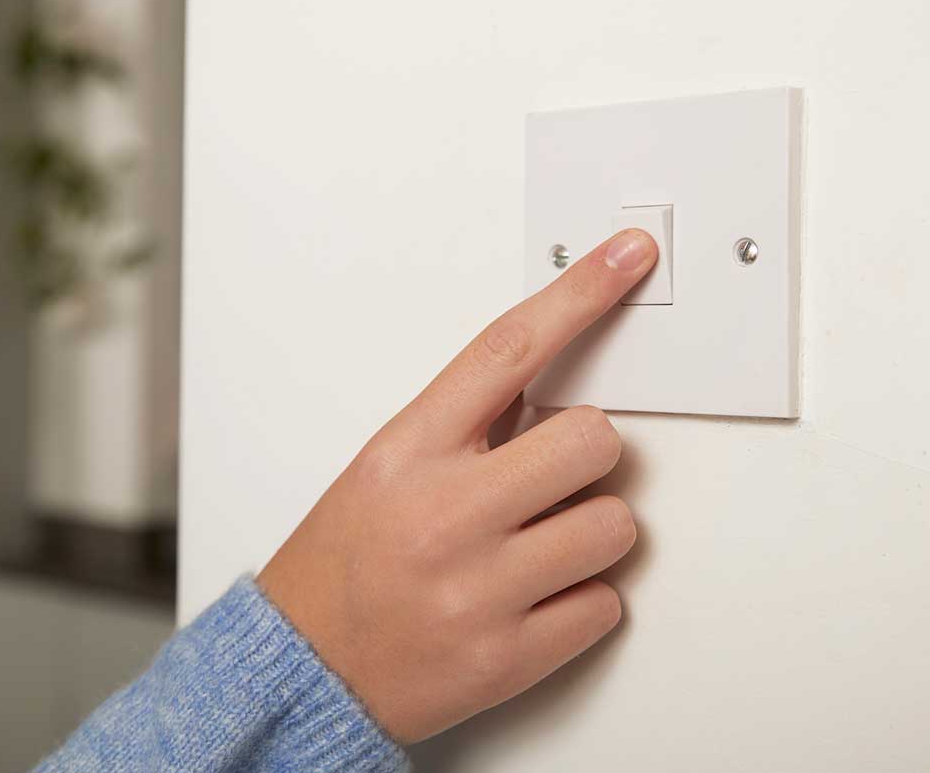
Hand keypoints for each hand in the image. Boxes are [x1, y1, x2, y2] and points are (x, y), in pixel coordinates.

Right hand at [257, 229, 658, 743]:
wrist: (301, 671)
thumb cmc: (343, 563)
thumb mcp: (386, 467)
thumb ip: (466, 425)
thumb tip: (557, 381)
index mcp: (410, 451)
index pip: (508, 348)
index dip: (580, 293)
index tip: (628, 258)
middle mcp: (446, 513)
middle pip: (594, 438)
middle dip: (591, 455)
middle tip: (554, 478)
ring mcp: (479, 588)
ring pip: (616, 526)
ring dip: (593, 534)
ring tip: (539, 548)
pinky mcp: (508, 656)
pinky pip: (606, 606)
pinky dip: (584, 602)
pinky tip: (534, 599)